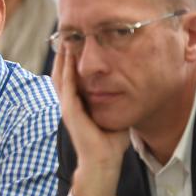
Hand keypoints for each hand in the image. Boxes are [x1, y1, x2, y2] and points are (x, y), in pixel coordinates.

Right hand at [53, 45, 129, 195]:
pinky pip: (66, 84)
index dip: (72, 59)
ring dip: (62, 57)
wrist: (103, 161)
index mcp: (78, 103)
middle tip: (67, 34)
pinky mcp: (70, 110)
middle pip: (62, 71)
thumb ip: (120, 97)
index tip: (78, 42)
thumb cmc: (111, 140)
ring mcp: (67, 105)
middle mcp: (69, 102)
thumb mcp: (116, 112)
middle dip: (64, 53)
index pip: (72, 75)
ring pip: (60, 74)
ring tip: (66, 39)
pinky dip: (66, 68)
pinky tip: (69, 54)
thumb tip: (135, 83)